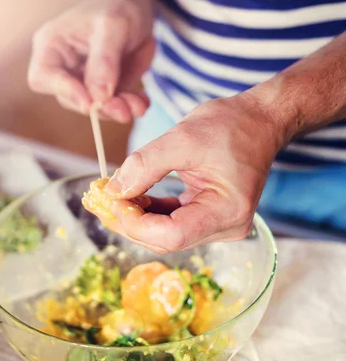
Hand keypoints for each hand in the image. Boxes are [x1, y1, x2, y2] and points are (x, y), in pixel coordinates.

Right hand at [27, 0, 154, 122]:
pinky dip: (129, 105)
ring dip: (117, 109)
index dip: (63, 91)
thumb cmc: (117, 5)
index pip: (42, 78)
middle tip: (123, 110)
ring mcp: (83, 79)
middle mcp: (63, 66)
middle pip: (71, 99)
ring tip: (138, 105)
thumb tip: (98, 96)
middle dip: (99, 107)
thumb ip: (104, 60)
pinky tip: (142, 102)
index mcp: (52, 45)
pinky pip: (112, 103)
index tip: (89, 102)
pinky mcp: (103, 87)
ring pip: (94, 105)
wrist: (137, 4)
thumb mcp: (112, 26)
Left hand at [104, 94, 286, 253]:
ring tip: (112, 197)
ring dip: (135, 219)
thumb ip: (145, 165)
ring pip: (164, 235)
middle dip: (129, 222)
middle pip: (165, 240)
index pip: (171, 235)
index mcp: (228, 211)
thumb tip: (113, 190)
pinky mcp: (208, 217)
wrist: (259, 120)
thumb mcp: (183, 137)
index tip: (112, 199)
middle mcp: (226, 227)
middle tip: (101, 201)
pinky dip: (148, 213)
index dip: (136, 223)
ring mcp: (218, 225)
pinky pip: (171, 223)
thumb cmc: (231, 124)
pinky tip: (131, 197)